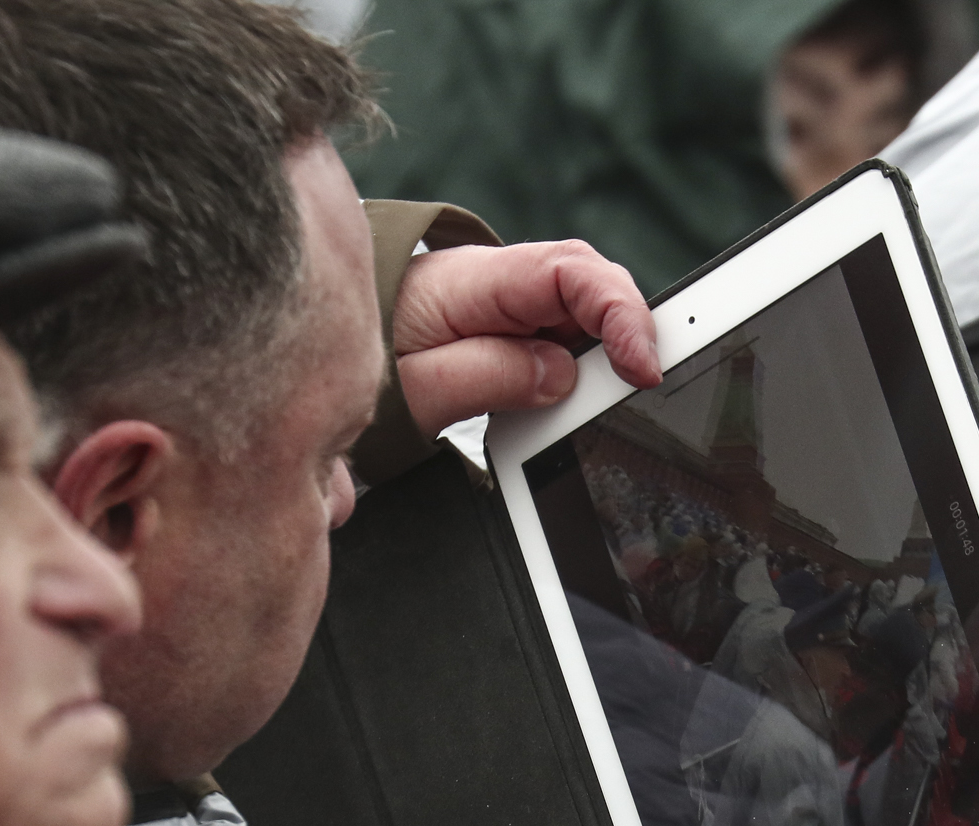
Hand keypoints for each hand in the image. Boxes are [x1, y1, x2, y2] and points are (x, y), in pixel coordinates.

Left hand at [391, 240, 662, 438]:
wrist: (332, 345)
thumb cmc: (365, 363)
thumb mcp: (412, 387)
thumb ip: (485, 376)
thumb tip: (558, 375)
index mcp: (476, 283)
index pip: (569, 273)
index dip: (619, 313)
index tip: (640, 367)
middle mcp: (507, 281)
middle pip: (596, 285)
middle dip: (632, 331)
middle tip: (646, 386)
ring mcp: (520, 302)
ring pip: (592, 314)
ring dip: (613, 354)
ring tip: (619, 398)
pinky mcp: (523, 327)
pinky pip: (573, 336)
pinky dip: (594, 366)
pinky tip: (591, 397)